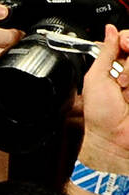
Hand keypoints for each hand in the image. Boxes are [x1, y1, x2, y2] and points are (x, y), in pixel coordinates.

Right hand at [0, 4, 23, 87]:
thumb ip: (13, 15)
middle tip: (18, 36)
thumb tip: (21, 7)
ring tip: (15, 51)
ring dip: (5, 52)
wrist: (15, 60)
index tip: (4, 12)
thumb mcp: (13, 22)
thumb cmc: (14, 38)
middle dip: (5, 35)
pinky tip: (6, 64)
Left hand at [77, 24, 128, 170]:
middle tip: (123, 58)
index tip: (121, 42)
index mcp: (117, 69)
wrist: (113, 138)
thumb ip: (103, 53)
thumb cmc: (101, 117)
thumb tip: (109, 31)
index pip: (126, 41)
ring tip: (124, 83)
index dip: (124, 38)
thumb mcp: (94, 79)